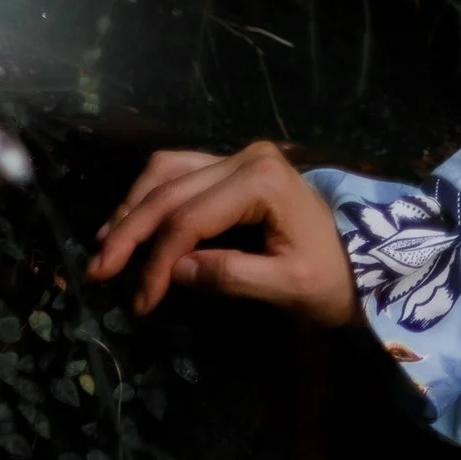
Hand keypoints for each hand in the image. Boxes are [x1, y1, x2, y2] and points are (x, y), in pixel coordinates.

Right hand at [89, 143, 358, 326]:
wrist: (362, 257)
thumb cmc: (330, 276)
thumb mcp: (288, 286)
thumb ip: (232, 276)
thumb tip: (176, 271)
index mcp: (263, 181)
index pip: (190, 220)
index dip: (158, 261)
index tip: (143, 301)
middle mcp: (248, 157)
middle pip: (171, 192)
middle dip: (130, 233)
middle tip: (98, 272)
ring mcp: (240, 157)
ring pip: (167, 172)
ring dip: (132, 209)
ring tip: (105, 247)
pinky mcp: (233, 167)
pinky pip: (179, 172)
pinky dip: (149, 197)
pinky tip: (128, 223)